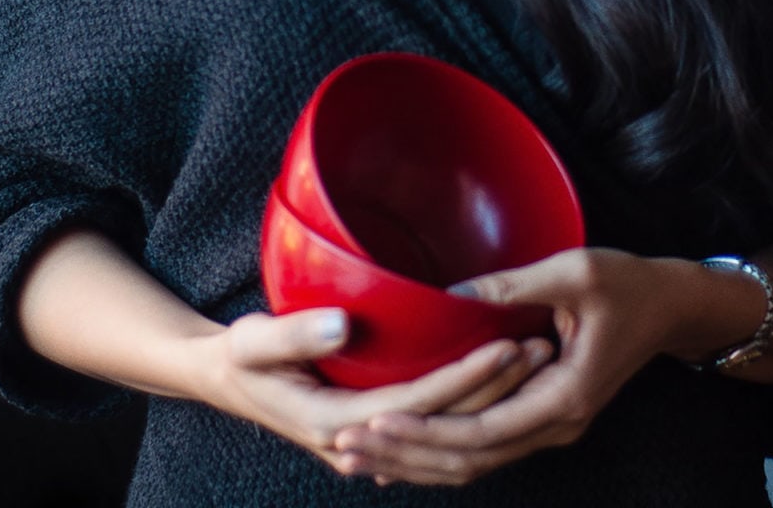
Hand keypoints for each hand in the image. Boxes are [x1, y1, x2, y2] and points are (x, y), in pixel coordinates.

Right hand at [190, 307, 554, 472]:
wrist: (228, 383)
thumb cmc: (240, 357)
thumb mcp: (252, 340)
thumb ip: (293, 334)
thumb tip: (342, 327)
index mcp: (335, 422)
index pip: (419, 404)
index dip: (466, 376)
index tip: (508, 344)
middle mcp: (360, 443)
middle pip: (445, 422)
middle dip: (499, 388)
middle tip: (545, 348)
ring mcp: (371, 445)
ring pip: (448, 433)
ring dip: (496, 400)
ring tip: (538, 360)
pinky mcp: (379, 434)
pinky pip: (437, 431)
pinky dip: (473, 410)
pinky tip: (506, 386)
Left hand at [333, 248, 684, 485]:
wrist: (669, 308)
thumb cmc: (627, 286)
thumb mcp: (574, 273)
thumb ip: (512, 287)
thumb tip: (447, 297)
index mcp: (564, 397)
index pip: (482, 432)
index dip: (425, 431)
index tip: (374, 421)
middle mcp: (555, 424)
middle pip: (470, 459)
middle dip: (405, 455)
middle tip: (345, 446)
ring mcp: (549, 427)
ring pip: (473, 464)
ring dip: (415, 462)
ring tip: (357, 458)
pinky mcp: (539, 418)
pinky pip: (483, 449)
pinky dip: (439, 456)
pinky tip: (399, 456)